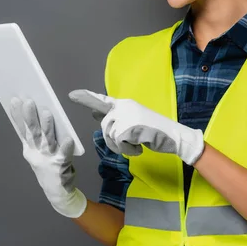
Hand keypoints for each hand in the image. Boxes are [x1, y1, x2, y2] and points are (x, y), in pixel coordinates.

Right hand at [10, 97, 86, 217]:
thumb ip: (35, 134)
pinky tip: (68, 138)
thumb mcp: (36, 152)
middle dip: (30, 117)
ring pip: (47, 140)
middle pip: (33, 133)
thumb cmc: (47, 166)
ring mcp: (49, 158)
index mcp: (30, 148)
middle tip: (29, 101)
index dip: (17, 116)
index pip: (22, 129)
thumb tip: (35, 111)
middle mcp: (37, 153)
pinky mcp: (61, 165)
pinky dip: (66, 147)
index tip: (14, 100)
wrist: (56, 191)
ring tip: (47, 113)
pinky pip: (64, 154)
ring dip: (47, 127)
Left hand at [69, 89, 204, 165]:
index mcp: (125, 104)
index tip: (72, 95)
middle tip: (129, 143)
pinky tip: (140, 147)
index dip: (87, 98)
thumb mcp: (133, 122)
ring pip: (110, 136)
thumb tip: (94, 113)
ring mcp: (127, 116)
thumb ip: (115, 118)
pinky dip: (128, 150)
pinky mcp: (129, 127)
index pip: (103, 100)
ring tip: (136, 144)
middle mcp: (124, 106)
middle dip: (113, 140)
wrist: (174, 136)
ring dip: (121, 146)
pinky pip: (118, 143)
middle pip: (104, 126)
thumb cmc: (154, 131)